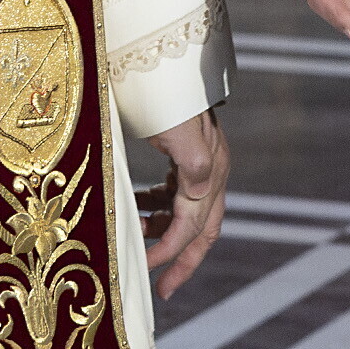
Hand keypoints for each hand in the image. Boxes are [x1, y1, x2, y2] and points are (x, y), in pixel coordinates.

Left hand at [141, 110, 228, 298]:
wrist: (162, 58)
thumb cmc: (164, 94)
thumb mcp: (178, 130)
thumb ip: (193, 162)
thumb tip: (201, 193)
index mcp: (210, 168)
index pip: (192, 224)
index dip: (169, 251)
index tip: (144, 268)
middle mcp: (213, 168)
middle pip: (203, 229)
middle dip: (183, 261)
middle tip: (164, 290)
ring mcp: (203, 161)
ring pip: (190, 212)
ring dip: (166, 230)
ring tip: (136, 240)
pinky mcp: (188, 153)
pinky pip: (179, 192)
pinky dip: (161, 206)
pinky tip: (140, 208)